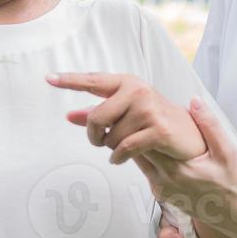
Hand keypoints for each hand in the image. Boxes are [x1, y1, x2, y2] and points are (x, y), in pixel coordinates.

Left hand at [46, 71, 204, 163]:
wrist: (189, 135)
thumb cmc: (152, 122)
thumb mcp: (124, 114)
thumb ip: (97, 114)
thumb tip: (68, 116)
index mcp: (127, 82)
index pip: (93, 80)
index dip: (70, 80)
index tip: (48, 78)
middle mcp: (137, 91)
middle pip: (96, 118)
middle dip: (94, 136)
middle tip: (100, 142)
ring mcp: (149, 109)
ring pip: (110, 138)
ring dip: (110, 149)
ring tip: (122, 148)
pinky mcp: (158, 129)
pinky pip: (124, 149)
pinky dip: (118, 158)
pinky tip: (120, 159)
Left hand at [133, 98, 236, 228]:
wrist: (233, 215)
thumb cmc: (231, 185)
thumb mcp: (226, 152)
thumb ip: (210, 126)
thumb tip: (195, 102)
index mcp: (177, 168)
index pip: (147, 141)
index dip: (142, 123)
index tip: (144, 108)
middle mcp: (164, 181)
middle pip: (137, 151)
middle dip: (136, 131)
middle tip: (138, 112)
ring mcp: (161, 190)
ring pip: (139, 162)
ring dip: (138, 145)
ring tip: (144, 126)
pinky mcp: (161, 195)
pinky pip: (147, 172)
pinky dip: (147, 158)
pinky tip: (156, 146)